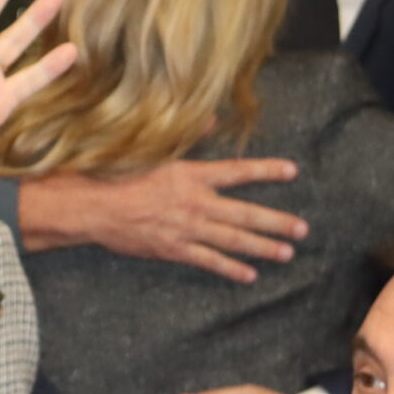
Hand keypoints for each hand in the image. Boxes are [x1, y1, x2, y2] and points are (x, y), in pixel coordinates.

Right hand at [18, 159, 303, 283]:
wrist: (92, 206)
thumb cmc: (117, 175)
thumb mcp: (152, 150)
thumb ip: (186, 136)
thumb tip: (211, 119)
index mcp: (191, 175)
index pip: (238, 171)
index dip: (267, 170)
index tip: (292, 171)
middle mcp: (195, 203)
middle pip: (246, 213)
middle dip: (277, 222)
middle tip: (302, 229)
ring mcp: (187, 229)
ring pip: (234, 240)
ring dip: (263, 247)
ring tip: (286, 253)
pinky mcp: (174, 249)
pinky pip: (209, 260)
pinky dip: (230, 268)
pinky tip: (249, 274)